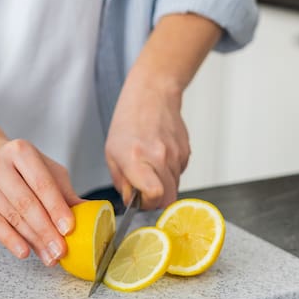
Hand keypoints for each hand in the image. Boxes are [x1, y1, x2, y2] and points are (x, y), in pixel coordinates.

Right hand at [0, 139, 83, 265]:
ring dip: (33, 240)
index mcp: (22, 152)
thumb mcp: (45, 170)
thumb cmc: (20, 166)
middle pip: (26, 203)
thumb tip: (91, 213)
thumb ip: (64, 192)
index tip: (68, 228)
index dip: (56, 208)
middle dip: (46, 230)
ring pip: (12, 217)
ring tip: (49, 256)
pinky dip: (11, 241)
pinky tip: (25, 251)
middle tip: (60, 250)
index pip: (42, 183)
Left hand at [105, 74, 189, 208]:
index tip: (139, 199)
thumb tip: (131, 200)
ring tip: (149, 167)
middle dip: (155, 200)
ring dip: (162, 185)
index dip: (148, 203)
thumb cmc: (128, 121)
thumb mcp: (111, 153)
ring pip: (174, 187)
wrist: (153, 95)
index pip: (154, 194)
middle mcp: (159, 157)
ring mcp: (176, 154)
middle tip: (143, 190)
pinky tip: (159, 158)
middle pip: (167, 198)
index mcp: (136, 158)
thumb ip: (121, 181)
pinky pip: (179, 174)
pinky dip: (170, 173)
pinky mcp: (186, 152)